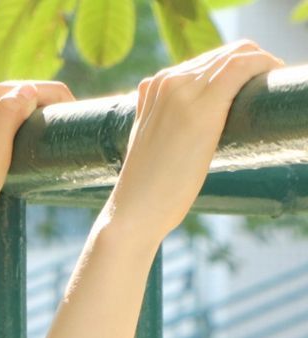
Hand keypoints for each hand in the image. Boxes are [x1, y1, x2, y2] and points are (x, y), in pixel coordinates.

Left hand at [0, 79, 74, 247]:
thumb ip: (11, 112)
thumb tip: (29, 89)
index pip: (34, 88)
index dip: (60, 100)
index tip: (77, 117)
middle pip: (17, 93)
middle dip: (41, 105)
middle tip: (62, 128)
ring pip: (0, 103)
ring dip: (20, 113)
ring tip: (38, 132)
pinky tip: (6, 136)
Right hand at [106, 40, 285, 242]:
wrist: (134, 213)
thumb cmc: (144, 189)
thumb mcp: (144, 143)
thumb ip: (154, 117)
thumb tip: (168, 113)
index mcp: (155, 88)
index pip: (206, 61)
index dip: (235, 69)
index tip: (250, 89)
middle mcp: (169, 82)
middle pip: (226, 53)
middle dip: (253, 65)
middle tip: (266, 91)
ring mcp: (185, 92)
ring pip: (238, 54)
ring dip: (262, 65)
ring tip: (271, 90)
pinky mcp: (205, 107)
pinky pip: (243, 67)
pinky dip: (264, 66)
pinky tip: (274, 78)